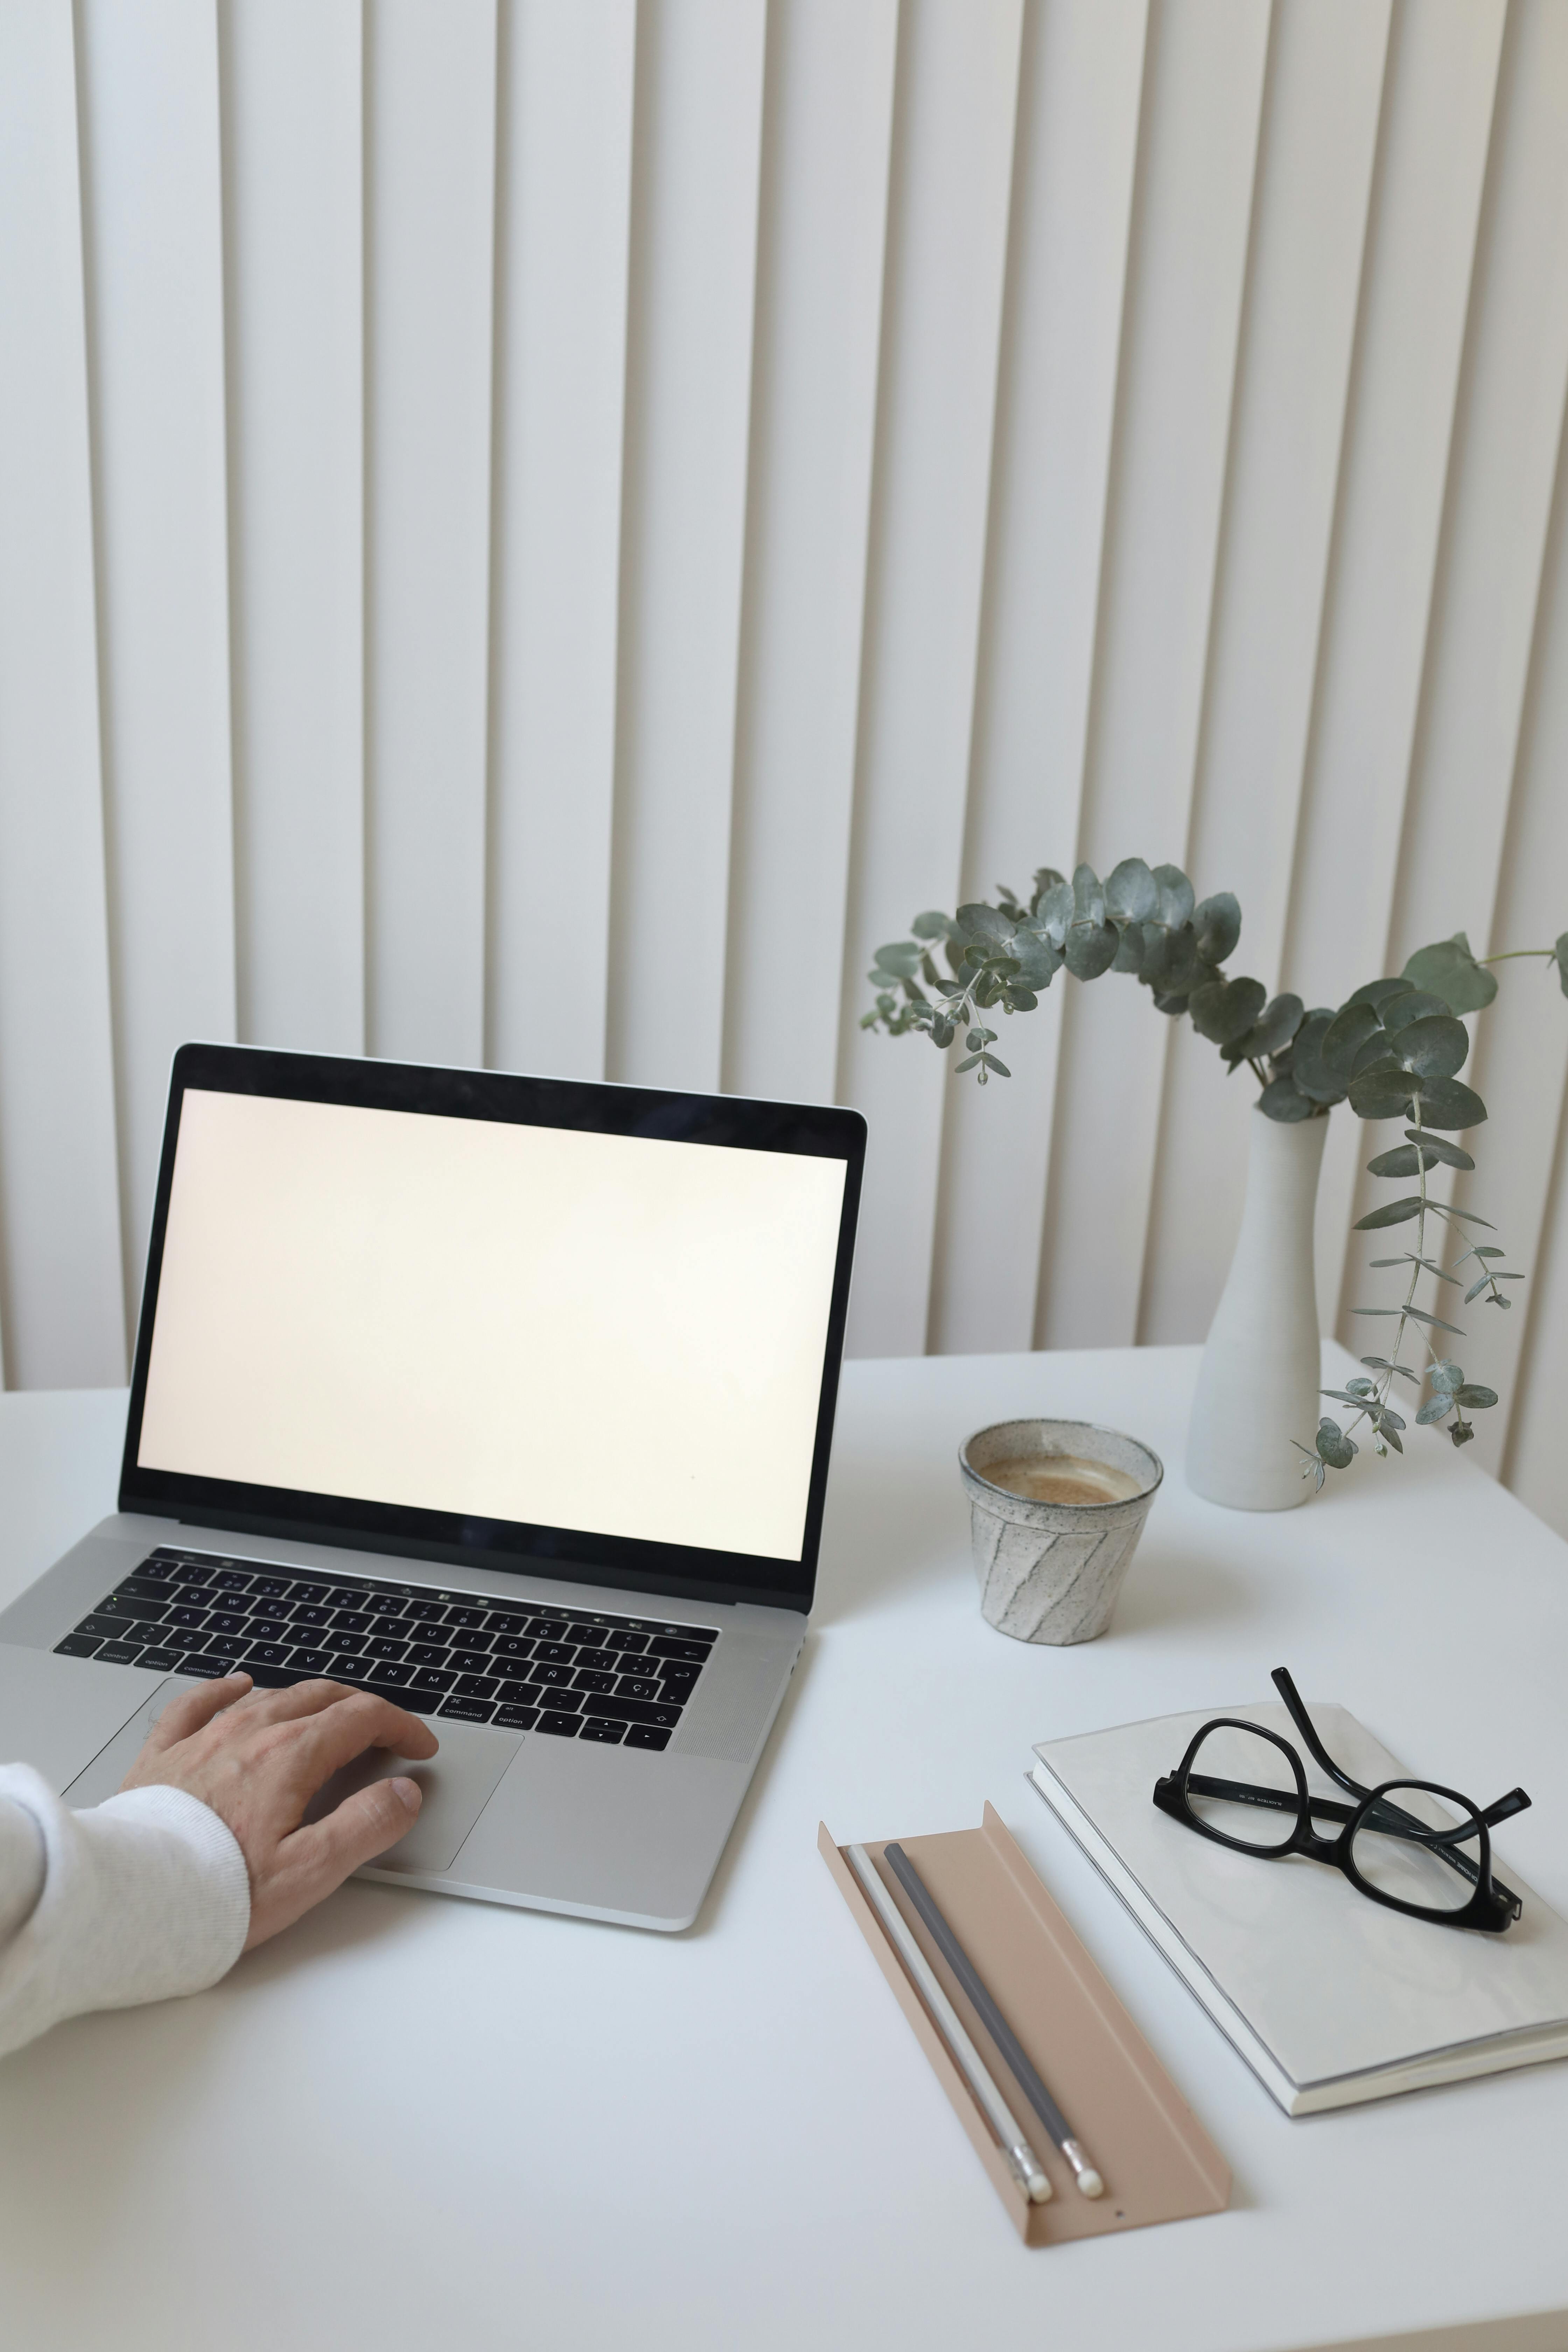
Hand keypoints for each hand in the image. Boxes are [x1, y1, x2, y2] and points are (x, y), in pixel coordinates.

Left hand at [119, 1675, 439, 1948]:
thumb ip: (365, 1827)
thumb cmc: (215, 1893)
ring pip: (268, 1696)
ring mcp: (202, 1740)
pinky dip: (224, 1689)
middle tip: (384, 1733)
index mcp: (288, 1758)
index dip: (400, 1727)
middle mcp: (248, 1734)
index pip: (361, 1720)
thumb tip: (402, 1795)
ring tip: (329, 1713)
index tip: (418, 1746)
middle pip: (320, 1699)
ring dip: (309, 1699)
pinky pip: (197, 1703)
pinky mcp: (162, 1755)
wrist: (130, 1902)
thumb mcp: (310, 1872)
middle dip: (362, 1709)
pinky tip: (236, 1685)